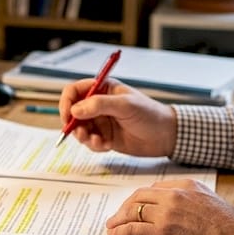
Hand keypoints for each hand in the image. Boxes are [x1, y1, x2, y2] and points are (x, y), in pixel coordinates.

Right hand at [58, 78, 176, 156]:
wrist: (166, 136)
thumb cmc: (150, 114)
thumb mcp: (125, 105)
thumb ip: (99, 105)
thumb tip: (76, 109)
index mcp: (103, 89)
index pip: (75, 90)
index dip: (67, 102)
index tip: (68, 115)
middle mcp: (99, 104)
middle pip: (73, 111)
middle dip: (73, 123)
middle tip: (79, 132)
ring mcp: (101, 121)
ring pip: (80, 128)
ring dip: (83, 136)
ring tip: (95, 140)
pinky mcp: (105, 137)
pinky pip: (90, 141)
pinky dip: (93, 145)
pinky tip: (105, 145)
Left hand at [105, 180, 233, 234]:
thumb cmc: (231, 230)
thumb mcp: (211, 202)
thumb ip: (192, 200)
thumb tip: (176, 211)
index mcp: (186, 186)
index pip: (155, 188)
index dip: (140, 198)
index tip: (134, 205)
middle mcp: (174, 196)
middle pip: (139, 197)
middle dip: (125, 207)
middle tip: (118, 216)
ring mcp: (166, 214)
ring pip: (133, 212)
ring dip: (119, 220)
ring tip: (112, 226)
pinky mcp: (162, 234)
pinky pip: (132, 230)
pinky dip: (120, 232)